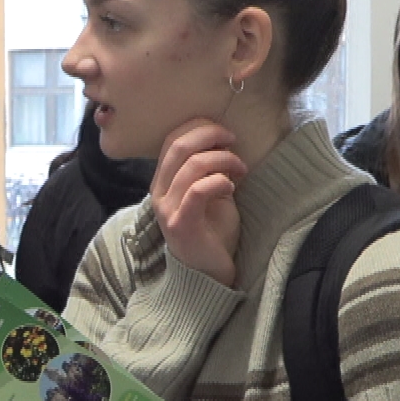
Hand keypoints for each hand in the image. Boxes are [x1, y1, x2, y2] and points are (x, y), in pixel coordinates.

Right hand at [151, 120, 246, 287]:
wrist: (208, 273)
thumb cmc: (213, 232)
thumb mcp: (212, 193)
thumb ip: (211, 169)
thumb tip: (224, 141)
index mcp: (163, 181)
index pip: (172, 139)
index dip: (198, 127)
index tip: (225, 134)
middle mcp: (159, 192)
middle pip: (178, 145)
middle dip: (210, 135)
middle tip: (233, 141)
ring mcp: (168, 209)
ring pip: (191, 165)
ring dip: (223, 160)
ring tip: (240, 169)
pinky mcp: (181, 224)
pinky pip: (198, 191)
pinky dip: (219, 182)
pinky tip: (231, 187)